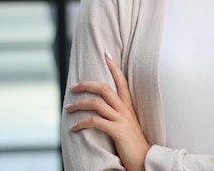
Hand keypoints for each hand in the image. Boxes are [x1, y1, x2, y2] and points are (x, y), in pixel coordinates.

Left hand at [65, 52, 149, 170]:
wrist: (145, 159)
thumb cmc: (133, 143)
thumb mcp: (127, 123)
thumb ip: (118, 114)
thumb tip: (103, 109)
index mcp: (128, 106)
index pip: (122, 81)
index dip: (114, 67)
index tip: (106, 54)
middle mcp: (125, 110)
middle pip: (105, 88)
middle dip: (87, 84)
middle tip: (74, 87)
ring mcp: (121, 119)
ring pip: (97, 103)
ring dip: (79, 104)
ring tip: (69, 108)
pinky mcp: (117, 131)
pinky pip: (95, 122)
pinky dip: (81, 123)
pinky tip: (74, 127)